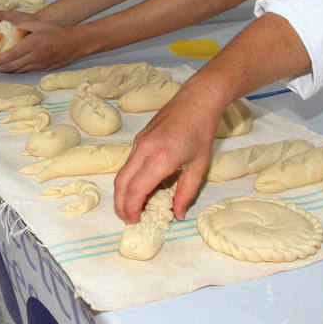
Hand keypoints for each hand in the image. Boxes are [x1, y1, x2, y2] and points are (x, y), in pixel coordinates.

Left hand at [0, 15, 83, 72]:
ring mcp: (39, 64)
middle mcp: (35, 56)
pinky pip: (26, 70)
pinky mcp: (43, 69)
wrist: (76, 43)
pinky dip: (16, 69)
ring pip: (18, 70)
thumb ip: (21, 26)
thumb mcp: (38, 25)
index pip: (10, 55)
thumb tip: (6, 24)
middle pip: (12, 66)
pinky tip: (11, 66)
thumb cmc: (57, 31)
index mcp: (32, 44)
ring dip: (6, 69)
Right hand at [113, 82, 222, 222]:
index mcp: (161, 159)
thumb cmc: (201, 132)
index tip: (135, 222)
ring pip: (122, 173)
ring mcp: (139, 143)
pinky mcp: (139, 139)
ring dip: (122, 193)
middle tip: (127, 219)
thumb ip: (186, 193)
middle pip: (122, 183)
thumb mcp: (199, 167)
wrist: (196, 101)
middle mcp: (145, 150)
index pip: (137, 190)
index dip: (132, 208)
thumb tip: (178, 214)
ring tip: (131, 207)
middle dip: (121, 204)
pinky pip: (128, 163)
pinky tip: (139, 188)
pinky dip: (128, 180)